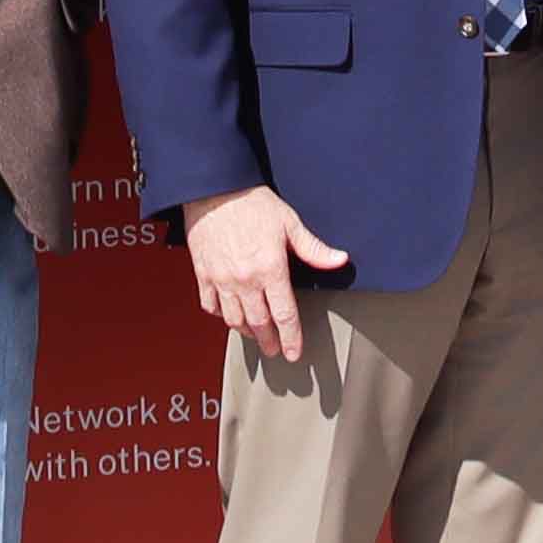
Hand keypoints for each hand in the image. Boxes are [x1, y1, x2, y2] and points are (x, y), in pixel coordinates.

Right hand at [186, 186, 354, 360]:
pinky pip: (210, 305)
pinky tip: (228, 313)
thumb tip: (339, 259)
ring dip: (246, 331)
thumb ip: (314, 248)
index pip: (284, 315)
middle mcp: (245, 279)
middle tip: (275, 349)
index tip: (294, 352)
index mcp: (270, 269)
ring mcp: (222, 279)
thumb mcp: (289, 223)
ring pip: (234, 320)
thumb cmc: (251, 202)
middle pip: (259, 324)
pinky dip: (220, 314)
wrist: (214, 189)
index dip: (291, 337)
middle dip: (269, 342)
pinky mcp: (203, 274)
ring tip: (255, 334)